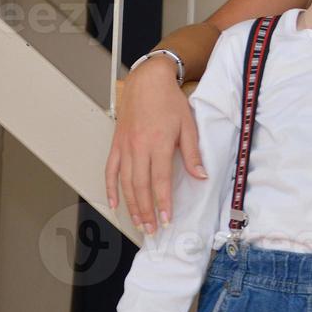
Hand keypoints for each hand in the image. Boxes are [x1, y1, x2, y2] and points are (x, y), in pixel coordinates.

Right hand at [106, 55, 205, 233]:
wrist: (147, 82)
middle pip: (140, 187)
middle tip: (152, 229)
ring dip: (131, 206)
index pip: (160, 180)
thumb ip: (192, 153)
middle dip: (146, 211)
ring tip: (138, 223)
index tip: (166, 219)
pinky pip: (111, 170)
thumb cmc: (169, 101)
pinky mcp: (116, 144)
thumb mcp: (188, 125)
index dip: (163, 202)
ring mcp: (125, 147)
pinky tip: (115, 203)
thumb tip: (200, 176)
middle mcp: (138, 148)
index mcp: (158, 144)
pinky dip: (111, 189)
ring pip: (125, 183)